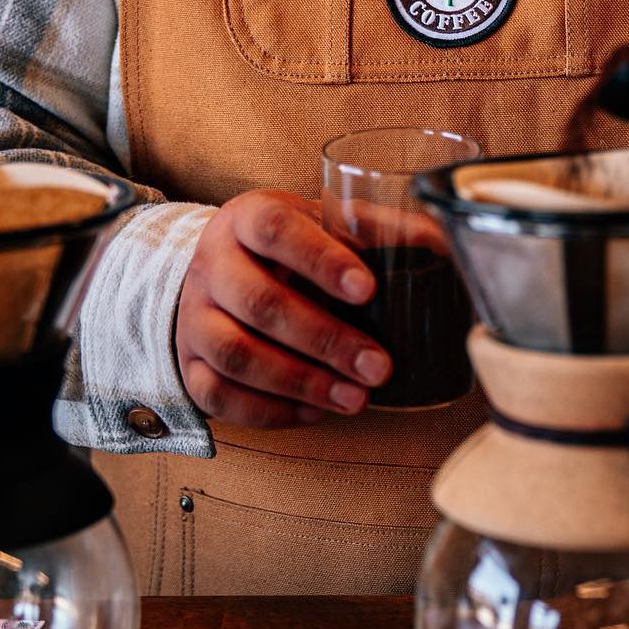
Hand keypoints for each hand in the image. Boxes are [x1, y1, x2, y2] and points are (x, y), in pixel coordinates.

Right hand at [176, 189, 391, 429]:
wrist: (218, 267)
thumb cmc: (284, 245)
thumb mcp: (321, 221)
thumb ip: (375, 228)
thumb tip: (439, 242)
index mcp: (246, 217)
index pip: (274, 230)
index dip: (320, 260)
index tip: (368, 290)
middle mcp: (212, 264)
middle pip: (259, 303)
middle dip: (325, 340)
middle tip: (378, 366)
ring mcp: (194, 316)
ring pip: (236, 354)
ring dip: (301, 382)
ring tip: (355, 398)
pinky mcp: (188, 362)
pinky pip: (219, 396)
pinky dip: (270, 410)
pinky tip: (315, 411)